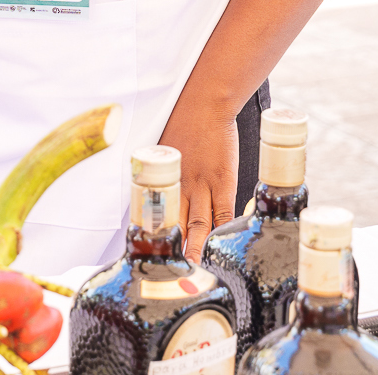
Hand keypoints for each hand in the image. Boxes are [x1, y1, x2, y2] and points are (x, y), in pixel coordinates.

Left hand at [159, 104, 237, 261]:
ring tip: (194, 272)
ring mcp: (203, 186)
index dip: (156, 237)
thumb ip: (163, 170)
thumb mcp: (163, 148)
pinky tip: (221, 247)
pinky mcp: (224, 182)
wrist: (205, 102)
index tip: (153, 255)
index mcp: (164, 180)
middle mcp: (180, 186)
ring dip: (196, 250)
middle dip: (174, 251)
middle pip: (176, 226)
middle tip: (172, 274)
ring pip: (198, 226)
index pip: (157, 215)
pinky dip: (222, 231)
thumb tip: (156, 184)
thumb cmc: (183, 121)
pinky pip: (223, 213)